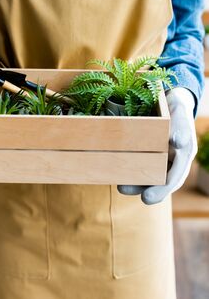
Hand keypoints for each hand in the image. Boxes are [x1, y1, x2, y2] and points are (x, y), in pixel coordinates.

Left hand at [117, 87, 196, 204]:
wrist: (169, 101)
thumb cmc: (175, 108)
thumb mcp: (179, 113)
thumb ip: (180, 127)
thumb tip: (177, 142)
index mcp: (184, 154)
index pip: (176, 176)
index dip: (163, 189)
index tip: (148, 198)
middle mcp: (172, 160)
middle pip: (161, 181)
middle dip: (148, 190)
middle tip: (134, 195)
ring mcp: (160, 159)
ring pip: (149, 176)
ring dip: (135, 183)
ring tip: (121, 187)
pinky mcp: (147, 154)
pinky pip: (139, 165)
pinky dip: (129, 170)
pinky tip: (116, 172)